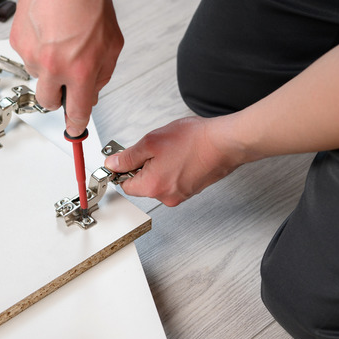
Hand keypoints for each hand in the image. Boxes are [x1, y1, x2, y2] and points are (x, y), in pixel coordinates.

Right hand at [10, 0, 123, 135]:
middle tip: (66, 80)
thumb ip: (103, 74)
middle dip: (58, 96)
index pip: (77, 112)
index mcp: (80, 71)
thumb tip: (92, 94)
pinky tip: (49, 31)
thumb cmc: (87, 0)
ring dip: (48, 67)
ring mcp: (32, 55)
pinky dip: (37, 48)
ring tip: (60, 40)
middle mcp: (53, 67)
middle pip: (49, 102)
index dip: (76, 124)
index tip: (74, 129)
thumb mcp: (112, 43)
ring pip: (38, 76)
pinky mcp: (17, 42)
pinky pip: (27, 56)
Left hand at [104, 117, 245, 206]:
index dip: (123, 169)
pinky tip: (182, 154)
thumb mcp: (151, 142)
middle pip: (143, 184)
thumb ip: (128, 156)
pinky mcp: (192, 189)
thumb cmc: (194, 141)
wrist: (226, 142)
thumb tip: (113, 164)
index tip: (126, 157)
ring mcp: (181, 195)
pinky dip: (173, 168)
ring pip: (159, 181)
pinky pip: (174, 180)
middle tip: (155, 148)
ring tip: (173, 149)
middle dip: (144, 166)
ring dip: (160, 166)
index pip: (125, 185)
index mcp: (153, 187)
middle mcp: (167, 197)